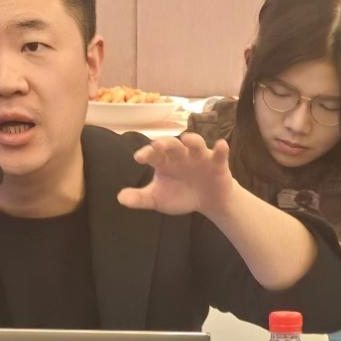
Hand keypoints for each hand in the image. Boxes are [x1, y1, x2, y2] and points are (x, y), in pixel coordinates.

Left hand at [117, 133, 233, 218]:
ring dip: (193, 140)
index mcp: (164, 161)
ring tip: (187, 139)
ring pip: (196, 144)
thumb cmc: (179, 194)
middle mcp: (180, 155)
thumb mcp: (158, 199)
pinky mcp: (217, 163)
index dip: (146, 153)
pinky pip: (219, 154)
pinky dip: (221, 149)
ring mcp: (199, 157)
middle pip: (172, 145)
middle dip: (165, 143)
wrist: (207, 201)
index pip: (153, 154)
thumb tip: (120, 198)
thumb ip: (140, 198)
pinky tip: (221, 145)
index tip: (138, 158)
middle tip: (158, 145)